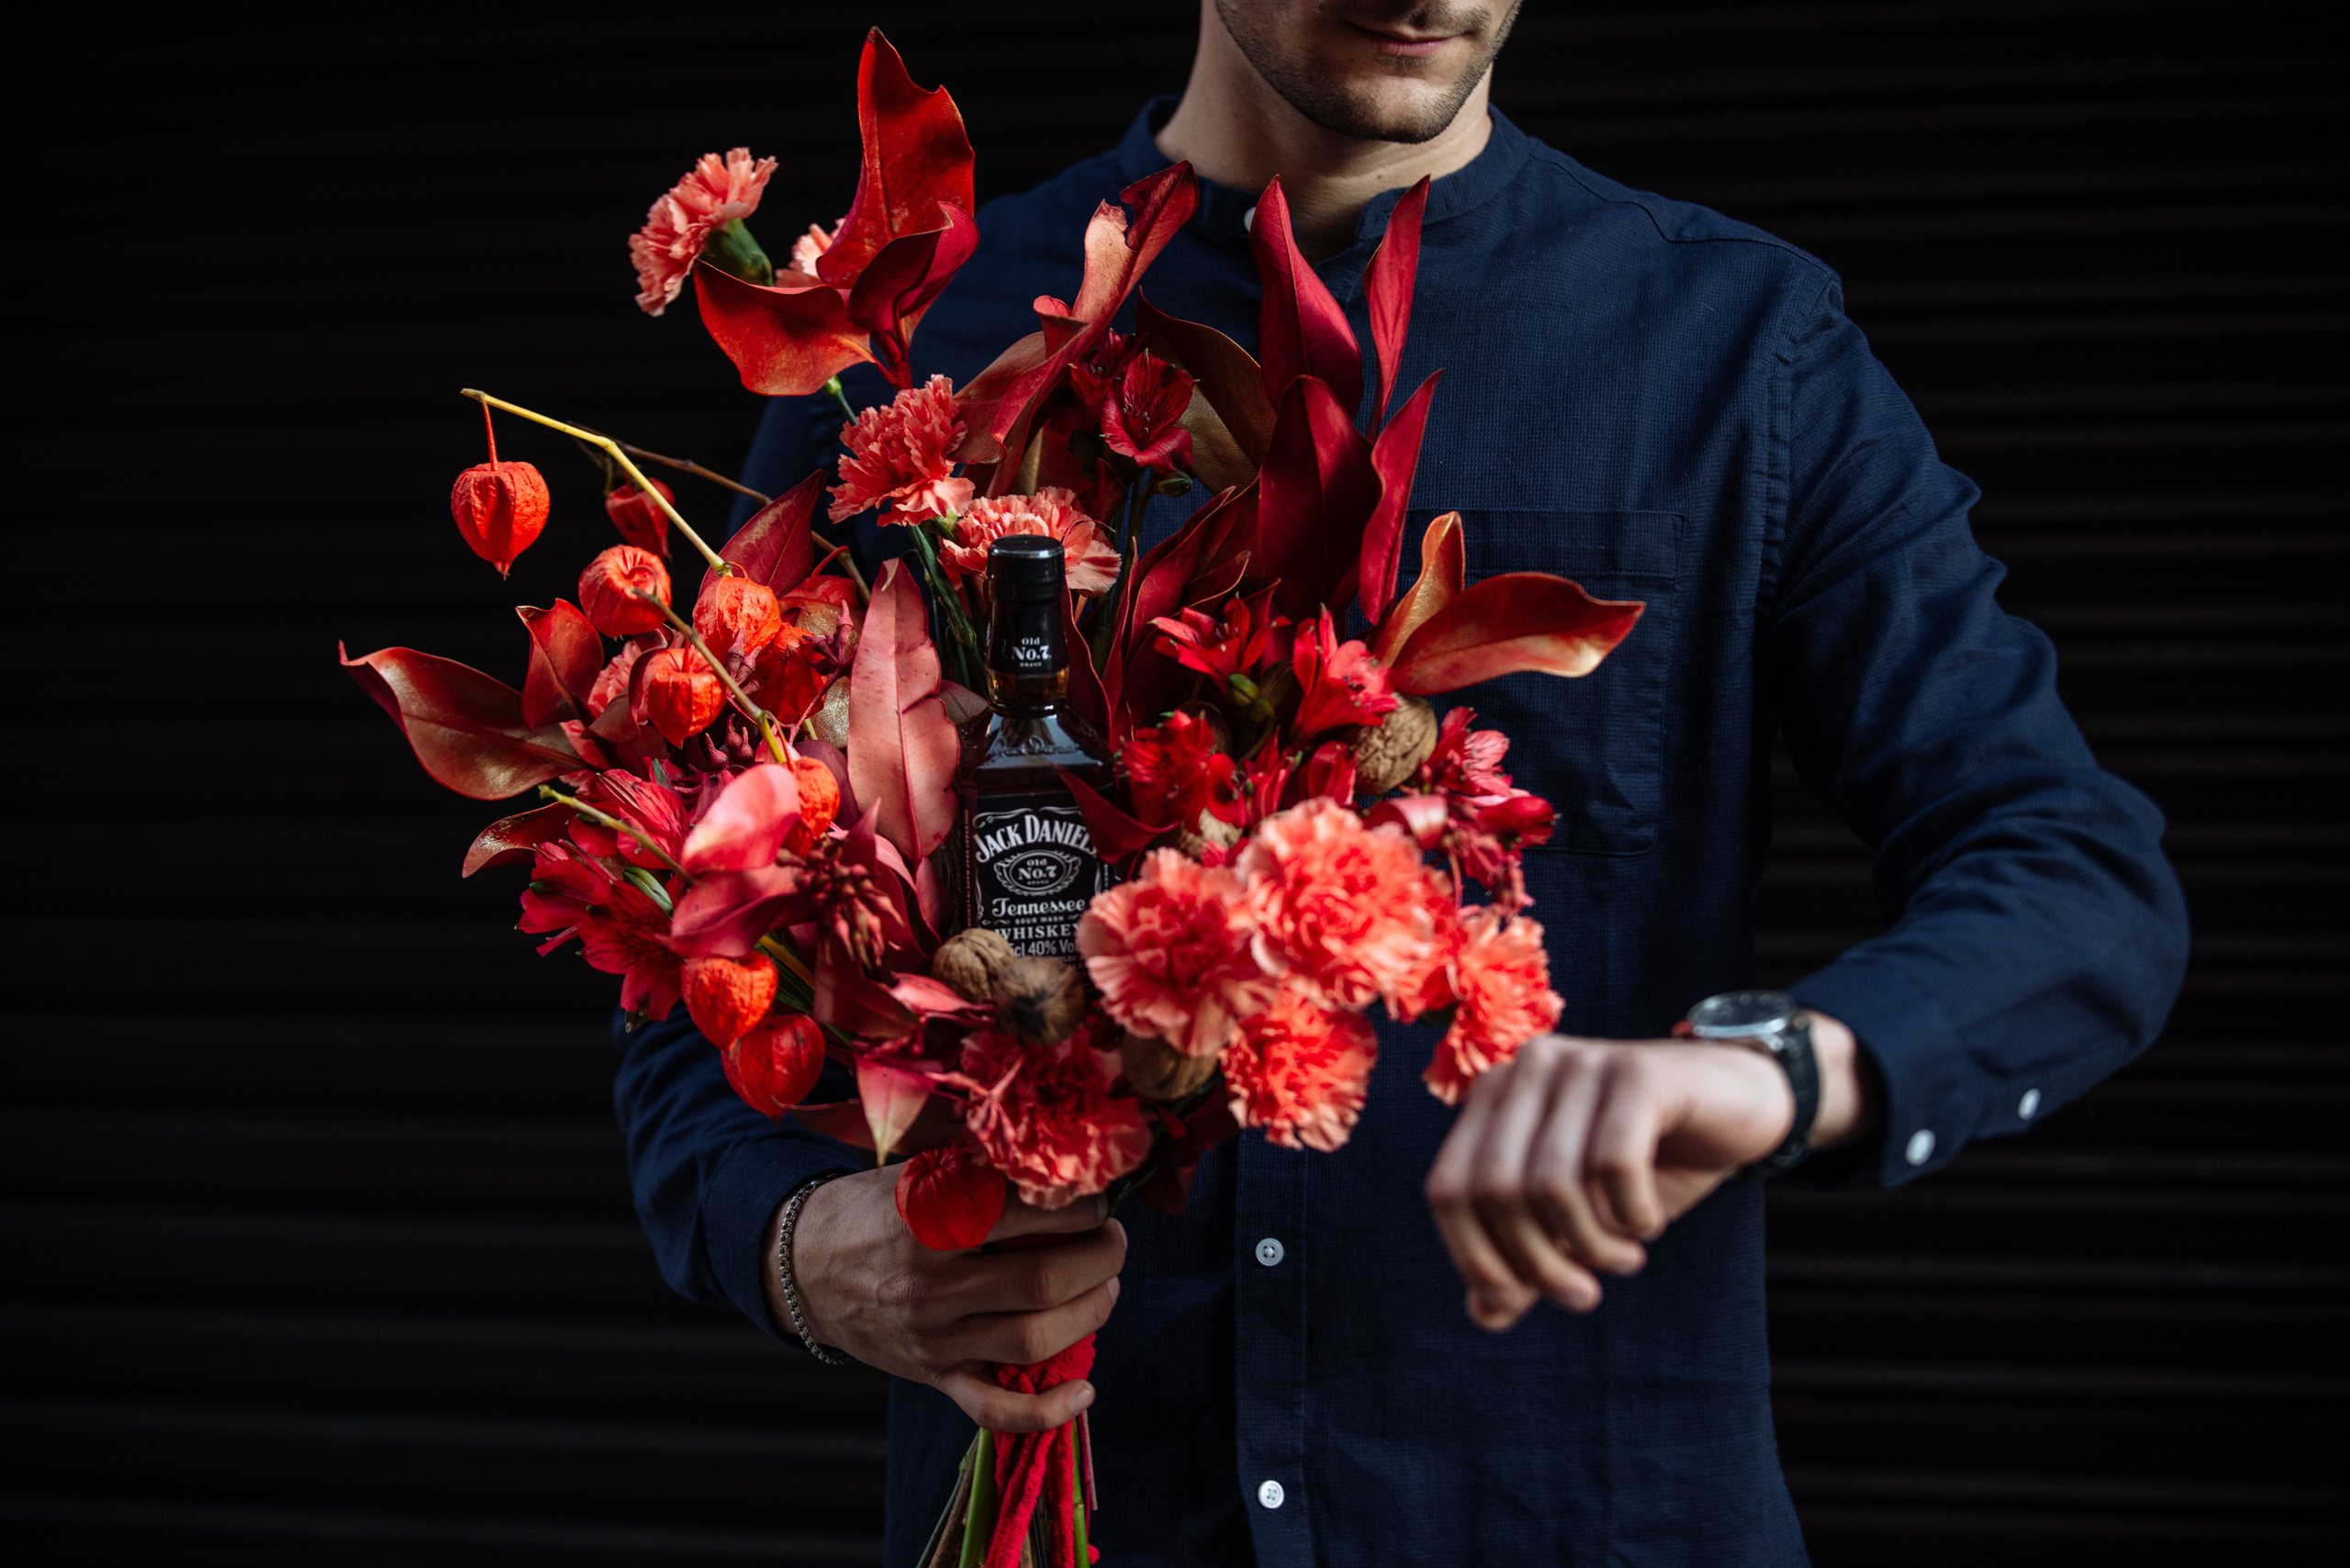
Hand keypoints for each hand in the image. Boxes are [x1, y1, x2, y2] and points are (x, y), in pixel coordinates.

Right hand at [765, 1166, 1124, 1432]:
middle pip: (1043, 1279)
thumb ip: (983, 1167)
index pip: (1029, 1212)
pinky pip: (993, 1409)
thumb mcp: (918, 1171)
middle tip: (1112, 1241)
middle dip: (1100, 1258)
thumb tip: (1064, 1158)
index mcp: (928, 1220)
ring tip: (1105, 1286)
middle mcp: (930, 1284)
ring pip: (1034, 1339)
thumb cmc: (872, 1209)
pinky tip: (1085, 1390)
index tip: (1097, 1198)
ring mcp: (933, 1338)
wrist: (803, 1265)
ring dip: (1091, 1312)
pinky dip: (1046, 1412)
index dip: (1082, 1204)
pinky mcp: (934, 1376)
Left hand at [1425, 1015, 1873, 1329]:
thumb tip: (1484, 1314)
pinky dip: (1630, 1215)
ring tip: (1624, 1260)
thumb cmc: (1649, 1162)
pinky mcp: (1638, 1072)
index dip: (1475, 1257)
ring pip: (1553, 1184)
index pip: (1448, 1189)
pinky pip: (1614, 1165)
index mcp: (1496, 1097)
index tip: (1515, 1302)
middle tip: (1584, 1295)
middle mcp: (1528, 1069)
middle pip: (1496, 1191)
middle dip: (1538, 1265)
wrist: (1741, 1104)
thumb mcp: (1583, 1219)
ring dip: (1591, 1247)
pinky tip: (1648, 1221)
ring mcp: (1582, 1063)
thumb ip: (1530, 1258)